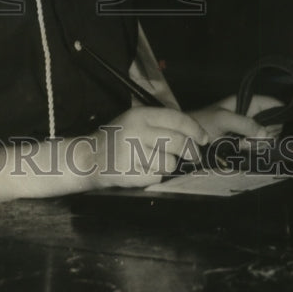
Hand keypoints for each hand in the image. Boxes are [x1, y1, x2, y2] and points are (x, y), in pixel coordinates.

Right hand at [89, 107, 209, 188]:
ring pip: (170, 163)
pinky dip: (154, 175)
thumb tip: (195, 134)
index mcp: (141, 115)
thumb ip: (161, 123)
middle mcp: (137, 131)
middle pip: (178, 142)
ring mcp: (133, 153)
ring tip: (154, 161)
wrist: (89, 156)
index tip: (204, 139)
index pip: (177, 119)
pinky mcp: (131, 172)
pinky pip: (157, 176)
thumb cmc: (118, 138)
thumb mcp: (136, 120)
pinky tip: (141, 169)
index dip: (195, 130)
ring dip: (168, 165)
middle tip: (192, 156)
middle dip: (191, 151)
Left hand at [188, 93, 283, 142]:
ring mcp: (250, 129)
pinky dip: (255, 149)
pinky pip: (261, 146)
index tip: (275, 126)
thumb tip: (266, 134)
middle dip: (267, 133)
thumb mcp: (223, 119)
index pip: (273, 103)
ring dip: (259, 143)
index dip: (279, 112)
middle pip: (275, 124)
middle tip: (250, 138)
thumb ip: (244, 124)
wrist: (190, 137)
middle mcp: (252, 114)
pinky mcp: (247, 141)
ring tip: (242, 144)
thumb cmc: (203, 122)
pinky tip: (243, 149)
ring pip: (269, 137)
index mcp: (247, 102)